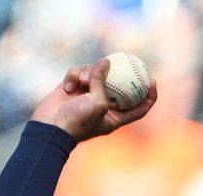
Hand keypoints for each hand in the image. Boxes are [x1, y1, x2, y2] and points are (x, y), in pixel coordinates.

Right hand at [31, 56, 158, 142]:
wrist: (49, 127)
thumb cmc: (77, 120)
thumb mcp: (97, 102)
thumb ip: (103, 82)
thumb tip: (106, 61)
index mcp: (114, 117)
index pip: (138, 108)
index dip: (148, 96)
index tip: (153, 81)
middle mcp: (102, 106)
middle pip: (116, 85)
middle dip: (118, 73)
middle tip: (125, 60)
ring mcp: (86, 96)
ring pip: (94, 74)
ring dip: (88, 73)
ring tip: (82, 82)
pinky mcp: (72, 88)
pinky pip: (77, 74)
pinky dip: (73, 77)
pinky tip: (68, 86)